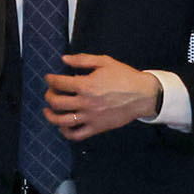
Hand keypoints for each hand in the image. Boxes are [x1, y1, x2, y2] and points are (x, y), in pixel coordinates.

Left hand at [43, 54, 162, 138]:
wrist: (144, 95)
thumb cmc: (125, 77)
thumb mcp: (105, 62)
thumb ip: (83, 60)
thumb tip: (64, 59)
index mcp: (86, 85)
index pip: (58, 83)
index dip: (50, 79)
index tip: (49, 78)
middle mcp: (85, 102)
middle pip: (56, 102)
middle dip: (49, 95)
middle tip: (51, 92)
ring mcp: (90, 117)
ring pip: (60, 120)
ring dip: (50, 115)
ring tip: (49, 110)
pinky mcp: (97, 128)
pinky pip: (75, 134)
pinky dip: (65, 132)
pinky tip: (63, 125)